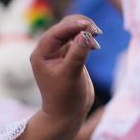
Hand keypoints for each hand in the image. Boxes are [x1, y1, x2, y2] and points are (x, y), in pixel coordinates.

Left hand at [31, 15, 99, 139]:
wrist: (67, 115)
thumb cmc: (65, 98)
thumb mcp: (71, 75)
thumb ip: (77, 53)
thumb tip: (85, 34)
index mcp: (41, 54)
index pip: (56, 32)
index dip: (72, 25)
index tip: (88, 25)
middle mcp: (48, 51)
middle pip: (64, 28)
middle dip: (80, 25)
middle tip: (96, 31)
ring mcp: (59, 53)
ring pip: (72, 32)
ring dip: (85, 30)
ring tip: (98, 36)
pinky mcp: (70, 57)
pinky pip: (78, 40)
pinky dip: (87, 39)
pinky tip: (96, 46)